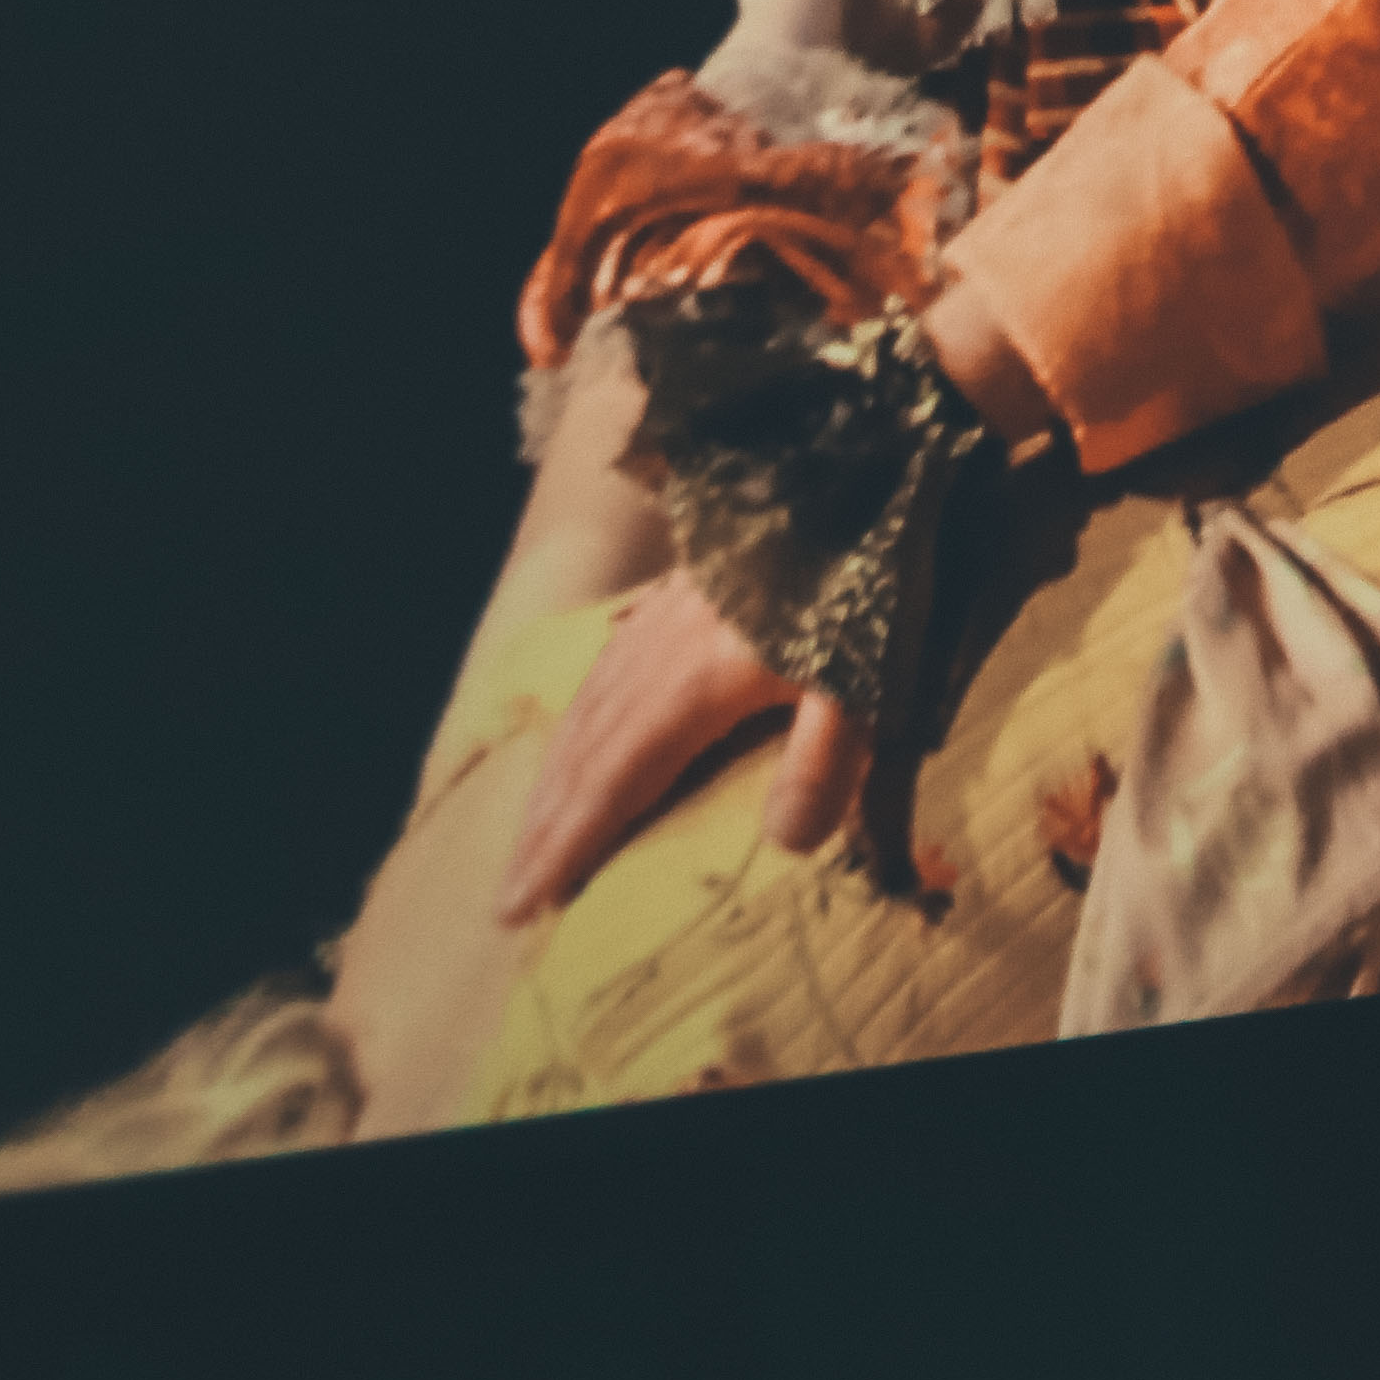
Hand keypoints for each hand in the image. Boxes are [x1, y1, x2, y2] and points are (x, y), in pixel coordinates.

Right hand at [493, 570, 871, 922]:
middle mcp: (660, 652)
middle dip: (543, 827)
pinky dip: (582, 713)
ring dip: (553, 776)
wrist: (859, 474)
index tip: (521, 905)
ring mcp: (666, 615)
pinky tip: (582, 726)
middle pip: (585, 752)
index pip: (613, 784)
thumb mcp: (868, 676)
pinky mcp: (683, 587)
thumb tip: (785, 844)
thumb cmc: (872, 577)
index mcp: (695, 684)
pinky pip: (609, 665)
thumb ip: (828, 761)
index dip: (567, 848)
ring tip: (531, 831)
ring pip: (589, 706)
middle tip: (508, 893)